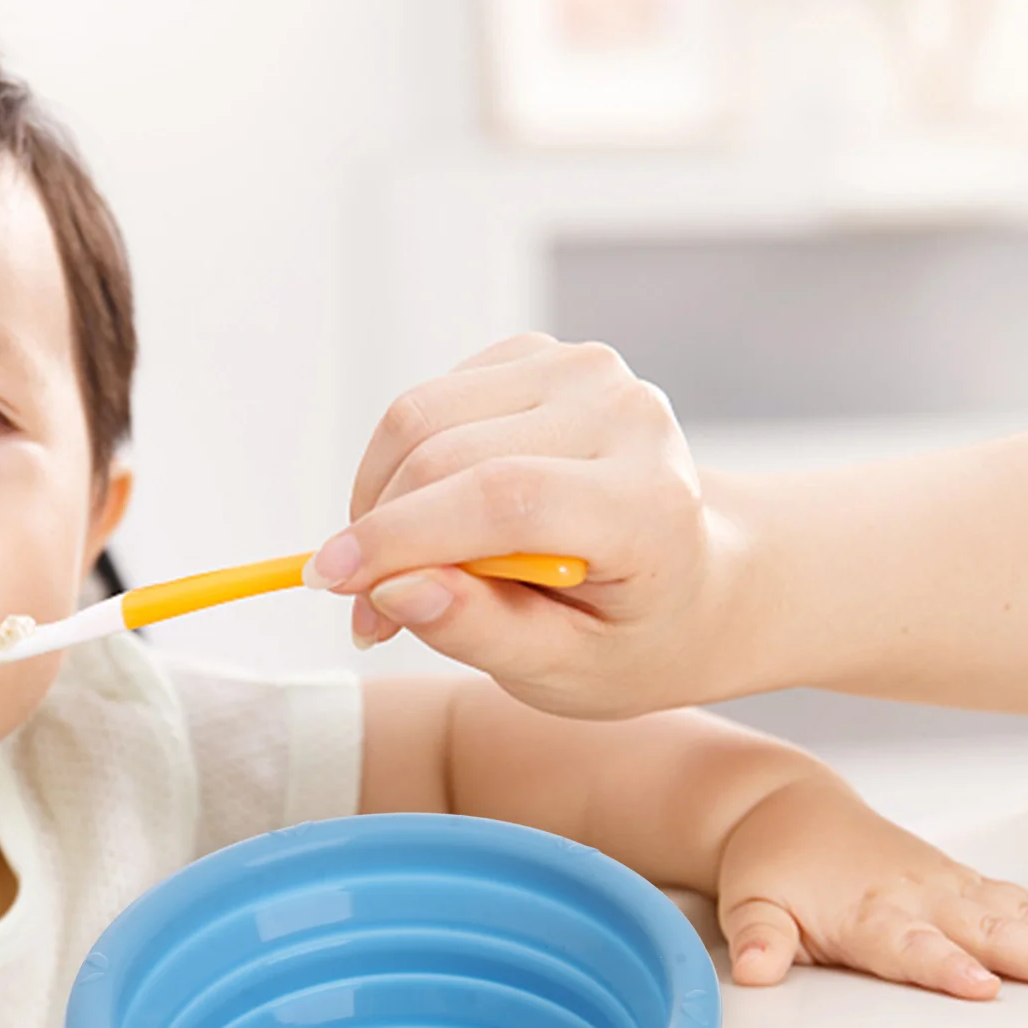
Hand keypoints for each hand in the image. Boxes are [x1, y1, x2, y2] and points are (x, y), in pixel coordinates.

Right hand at [310, 333, 730, 717]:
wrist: (696, 578)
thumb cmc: (632, 636)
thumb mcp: (567, 671)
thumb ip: (480, 632)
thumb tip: (390, 592)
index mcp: (651, 503)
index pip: (503, 499)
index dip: (402, 537)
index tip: (330, 582)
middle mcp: (625, 415)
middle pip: (447, 452)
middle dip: (377, 532)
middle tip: (363, 609)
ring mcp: (585, 372)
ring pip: (421, 415)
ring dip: (379, 498)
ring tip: (395, 569)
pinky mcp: (541, 355)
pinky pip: (428, 403)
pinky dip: (401, 466)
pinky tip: (431, 518)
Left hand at [717, 774, 1027, 998]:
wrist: (785, 809)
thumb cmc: (771, 864)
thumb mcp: (749, 905)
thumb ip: (757, 941)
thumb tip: (753, 972)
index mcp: (866, 913)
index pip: (910, 947)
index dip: (945, 967)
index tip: (980, 985)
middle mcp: (913, 897)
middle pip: (979, 931)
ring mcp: (941, 885)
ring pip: (1007, 912)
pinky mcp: (957, 879)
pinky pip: (1012, 897)